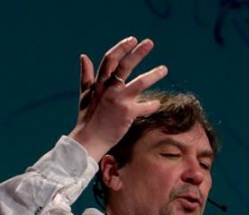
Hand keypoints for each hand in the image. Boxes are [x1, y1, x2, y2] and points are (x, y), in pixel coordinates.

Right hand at [68, 37, 167, 161]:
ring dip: (153, 75)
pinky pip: (145, 106)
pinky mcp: (127, 113)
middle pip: (125, 66)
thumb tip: (84, 56)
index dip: (121, 48)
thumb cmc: (88, 117)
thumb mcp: (85, 94)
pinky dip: (152, 105)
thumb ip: (86, 75)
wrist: (89, 139)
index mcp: (99, 83)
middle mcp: (108, 89)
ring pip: (139, 83)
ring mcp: (118, 100)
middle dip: (138, 53)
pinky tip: (158, 103)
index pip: (110, 59)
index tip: (133, 39)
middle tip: (150, 42)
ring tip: (164, 69)